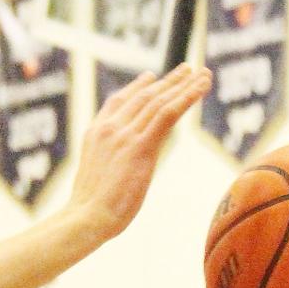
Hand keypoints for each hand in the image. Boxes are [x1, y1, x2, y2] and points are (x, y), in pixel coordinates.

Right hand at [67, 65, 210, 242]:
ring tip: (202, 73)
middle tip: (186, 69)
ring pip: (159, 101)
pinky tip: (201, 86)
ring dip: (184, 85)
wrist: (86, 218)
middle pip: (143, 97)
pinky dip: (188, 96)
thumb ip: (109, 166)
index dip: (137, 87)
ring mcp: (125, 135)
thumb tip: (118, 175)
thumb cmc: (88, 212)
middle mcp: (110, 128)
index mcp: (96, 134)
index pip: (119, 101)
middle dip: (167, 82)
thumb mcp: (96, 180)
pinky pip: (168, 113)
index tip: (151, 77)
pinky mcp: (141, 146)